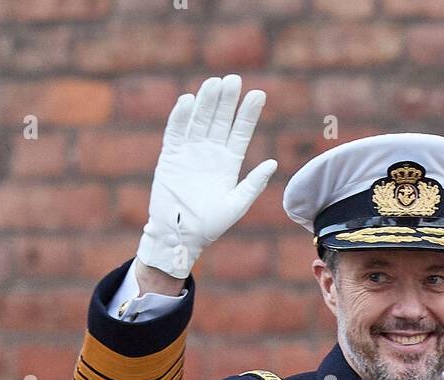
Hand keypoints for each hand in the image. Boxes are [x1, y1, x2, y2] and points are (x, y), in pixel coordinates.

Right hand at [137, 73, 277, 280]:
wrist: (181, 236)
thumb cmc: (211, 225)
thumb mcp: (236, 205)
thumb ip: (253, 184)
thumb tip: (272, 163)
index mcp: (228, 162)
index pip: (240, 132)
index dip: (248, 113)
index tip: (258, 94)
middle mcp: (210, 152)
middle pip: (220, 120)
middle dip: (227, 101)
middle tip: (234, 80)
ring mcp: (190, 152)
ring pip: (199, 120)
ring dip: (206, 102)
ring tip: (214, 83)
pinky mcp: (170, 156)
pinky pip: (176, 132)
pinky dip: (180, 117)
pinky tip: (188, 101)